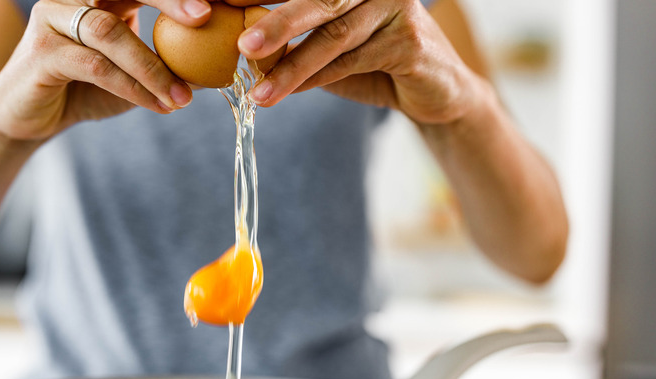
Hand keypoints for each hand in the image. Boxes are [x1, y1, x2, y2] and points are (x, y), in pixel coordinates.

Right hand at [0, 0, 214, 140]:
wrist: (30, 118)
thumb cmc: (86, 90)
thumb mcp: (136, 78)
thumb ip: (169, 68)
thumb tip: (217, 70)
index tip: (216, 4)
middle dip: (168, 0)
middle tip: (205, 16)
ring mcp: (54, 19)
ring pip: (110, 32)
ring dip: (153, 68)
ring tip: (183, 99)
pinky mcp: (41, 51)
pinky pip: (96, 66)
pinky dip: (132, 87)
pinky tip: (158, 105)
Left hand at [231, 0, 480, 123]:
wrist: (432, 91)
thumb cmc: (371, 61)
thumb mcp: (326, 48)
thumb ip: (292, 41)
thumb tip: (237, 49)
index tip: (223, 8)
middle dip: (275, 22)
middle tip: (241, 46)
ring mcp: (395, 6)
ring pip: (333, 36)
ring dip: (291, 66)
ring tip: (257, 90)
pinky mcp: (410, 40)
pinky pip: (353, 62)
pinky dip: (316, 80)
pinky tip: (286, 93)